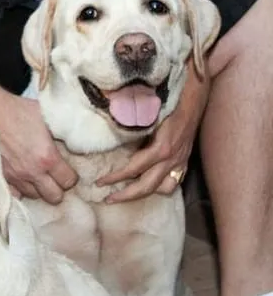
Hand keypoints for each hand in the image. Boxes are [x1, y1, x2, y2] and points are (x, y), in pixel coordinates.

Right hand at [0, 96, 77, 203]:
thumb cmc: (19, 111)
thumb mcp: (48, 117)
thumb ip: (62, 132)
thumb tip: (74, 139)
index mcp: (47, 158)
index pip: (68, 181)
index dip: (71, 176)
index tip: (68, 169)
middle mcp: (32, 172)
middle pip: (54, 197)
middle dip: (58, 188)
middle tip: (55, 177)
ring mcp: (15, 177)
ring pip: (34, 196)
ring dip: (40, 189)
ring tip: (39, 177)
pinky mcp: (1, 176)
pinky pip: (16, 193)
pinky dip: (21, 189)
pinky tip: (24, 179)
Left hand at [97, 81, 205, 202]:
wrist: (195, 96)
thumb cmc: (168, 101)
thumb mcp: (147, 113)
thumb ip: (130, 125)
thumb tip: (107, 130)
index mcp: (161, 148)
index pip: (133, 170)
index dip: (115, 178)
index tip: (99, 182)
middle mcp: (171, 158)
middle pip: (146, 186)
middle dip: (126, 195)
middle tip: (108, 199)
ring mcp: (180, 161)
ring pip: (162, 188)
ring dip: (143, 194)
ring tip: (126, 196)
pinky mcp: (185, 160)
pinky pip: (174, 181)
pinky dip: (161, 187)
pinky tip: (149, 186)